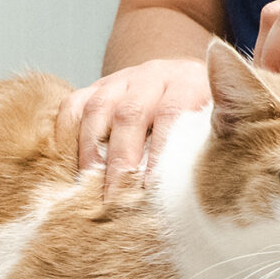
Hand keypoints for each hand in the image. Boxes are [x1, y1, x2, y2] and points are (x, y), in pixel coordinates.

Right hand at [58, 57, 211, 198]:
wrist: (180, 81)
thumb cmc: (200, 121)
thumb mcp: (212, 129)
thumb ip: (201, 151)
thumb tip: (193, 202)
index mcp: (188, 83)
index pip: (171, 114)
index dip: (159, 153)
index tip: (152, 191)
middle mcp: (153, 76)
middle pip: (130, 115)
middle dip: (121, 162)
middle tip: (117, 201)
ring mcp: (120, 79)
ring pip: (97, 110)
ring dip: (92, 154)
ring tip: (91, 189)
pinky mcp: (95, 87)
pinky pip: (72, 107)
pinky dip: (67, 137)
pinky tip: (72, 167)